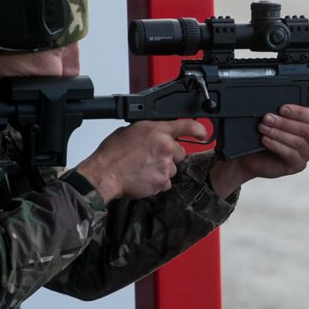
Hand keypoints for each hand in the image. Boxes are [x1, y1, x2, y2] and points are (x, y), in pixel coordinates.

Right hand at [76, 119, 207, 200]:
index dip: (198, 129)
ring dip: (162, 170)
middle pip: (179, 153)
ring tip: (143, 169)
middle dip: (169, 156)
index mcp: (156, 130)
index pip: (186, 125)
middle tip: (150, 158)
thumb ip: (149, 132)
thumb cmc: (112, 154)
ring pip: (172, 169)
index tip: (204, 133)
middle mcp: (165, 146)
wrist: (105, 174)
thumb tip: (155, 135)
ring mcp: (165, 165)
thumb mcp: (130, 131)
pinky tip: (143, 178)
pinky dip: (157, 182)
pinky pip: (166, 183)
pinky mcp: (163, 182)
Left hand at [209, 105, 308, 197]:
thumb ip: (278, 113)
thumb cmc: (261, 136)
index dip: (300, 112)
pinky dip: (277, 146)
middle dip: (284, 122)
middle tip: (266, 118)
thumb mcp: (271, 121)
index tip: (282, 108)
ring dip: (279, 133)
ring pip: (299, 142)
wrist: (249, 156)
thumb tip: (276, 107)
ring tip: (263, 129)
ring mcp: (305, 153)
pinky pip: (292, 154)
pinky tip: (265, 141)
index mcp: (308, 125)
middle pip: (306, 129)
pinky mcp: (298, 165)